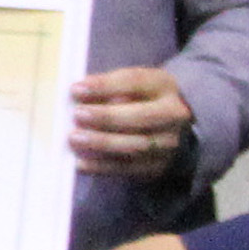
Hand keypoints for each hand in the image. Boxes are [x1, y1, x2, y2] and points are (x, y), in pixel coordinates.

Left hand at [66, 66, 197, 183]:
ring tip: (75, 138)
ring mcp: (169, 142)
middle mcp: (173, 114)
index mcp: (163, 85)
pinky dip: (102, 166)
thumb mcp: (129, 84)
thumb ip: (106, 87)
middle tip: (77, 115)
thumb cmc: (139, 98)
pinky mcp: (159, 165)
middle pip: (140, 116)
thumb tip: (78, 94)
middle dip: (106, 116)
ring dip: (102, 142)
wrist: (169, 125)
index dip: (105, 86)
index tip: (76, 89)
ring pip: (136, 146)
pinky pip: (129, 168)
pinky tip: (81, 163)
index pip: (135, 82)